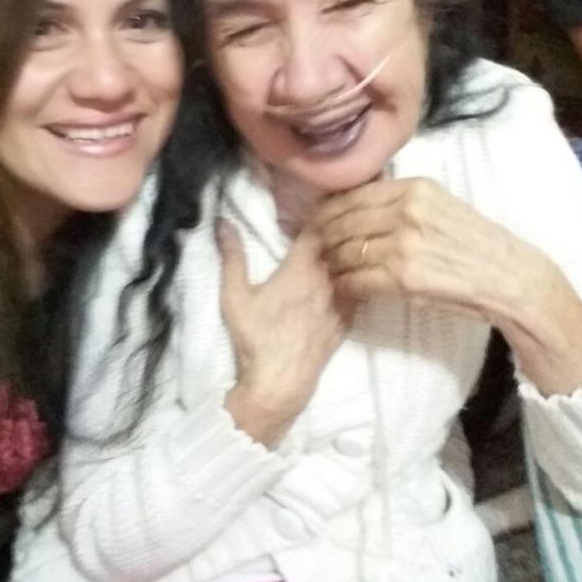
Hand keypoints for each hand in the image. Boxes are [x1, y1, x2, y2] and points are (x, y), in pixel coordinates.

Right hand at [218, 220, 354, 445]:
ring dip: (351, 250)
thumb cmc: (255, 337)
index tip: (321, 199)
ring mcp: (342, 301)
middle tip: (342, 208)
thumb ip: (232, 256)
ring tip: (352, 235)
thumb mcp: (234, 295)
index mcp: (301, 267)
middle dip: (340, 226)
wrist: (280, 383)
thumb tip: (222, 221)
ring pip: (354, 264)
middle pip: (342, 242)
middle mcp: (328, 279)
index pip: (321, 227)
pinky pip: (360, 288)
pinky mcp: (348, 321)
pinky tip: (357, 270)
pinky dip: (359, 275)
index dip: (322, 210)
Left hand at [314, 178, 581, 395]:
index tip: (316, 222)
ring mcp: (404, 243)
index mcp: (415, 188)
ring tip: (327, 270)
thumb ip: (403, 202)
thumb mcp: (442, 206)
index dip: (328, 210)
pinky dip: (345, 285)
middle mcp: (406, 210)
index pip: (353, 194)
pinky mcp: (404, 277)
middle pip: (343, 221)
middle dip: (323, 237)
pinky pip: (358, 279)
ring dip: (332, 263)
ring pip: (346, 251)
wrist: (510, 279)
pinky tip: (344, 288)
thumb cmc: (477, 245)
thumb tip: (359, 205)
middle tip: (313, 249)